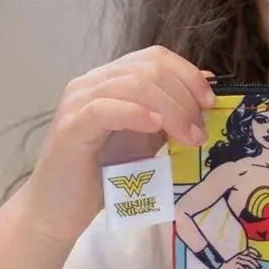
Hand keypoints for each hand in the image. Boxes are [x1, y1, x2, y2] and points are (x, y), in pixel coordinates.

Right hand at [25, 47, 216, 244]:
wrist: (59, 211)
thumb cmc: (102, 177)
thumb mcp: (145, 139)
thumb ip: (168, 114)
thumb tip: (206, 90)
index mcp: (109, 80)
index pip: (154, 57)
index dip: (188, 75)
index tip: (210, 103)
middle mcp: (91, 82)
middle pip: (148, 67)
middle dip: (184, 95)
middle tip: (200, 130)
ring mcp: (78, 102)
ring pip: (133, 84)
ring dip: (171, 109)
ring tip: (188, 136)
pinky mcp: (70, 127)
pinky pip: (105, 108)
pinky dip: (136, 114)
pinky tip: (156, 127)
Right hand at [218, 248, 261, 268]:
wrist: (220, 267)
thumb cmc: (228, 266)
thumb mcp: (236, 262)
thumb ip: (243, 263)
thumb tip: (251, 267)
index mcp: (240, 254)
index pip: (249, 250)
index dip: (255, 252)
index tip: (259, 256)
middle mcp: (239, 256)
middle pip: (250, 258)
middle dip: (255, 262)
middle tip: (259, 267)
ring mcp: (237, 260)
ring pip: (247, 262)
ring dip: (253, 266)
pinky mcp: (234, 265)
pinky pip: (242, 268)